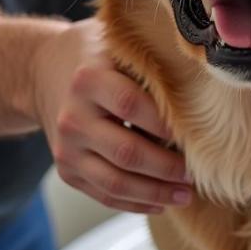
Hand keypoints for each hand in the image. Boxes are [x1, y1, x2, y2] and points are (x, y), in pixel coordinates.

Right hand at [32, 18, 191, 213]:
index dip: (166, 124)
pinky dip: (136, 204)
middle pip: (126, 151)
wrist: (44, 70)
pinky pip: (104, 194)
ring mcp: (67, 148)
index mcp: (89, 80)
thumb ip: (153, 62)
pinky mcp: (67, 170)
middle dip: (167, 167)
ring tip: (186, 195)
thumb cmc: (100, 57)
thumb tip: (207, 88)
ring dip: (155, 193)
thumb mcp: (119, 46)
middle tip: (199, 172)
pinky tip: (162, 203)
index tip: (199, 134)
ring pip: (115, 181)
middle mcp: (73, 117)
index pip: (132, 106)